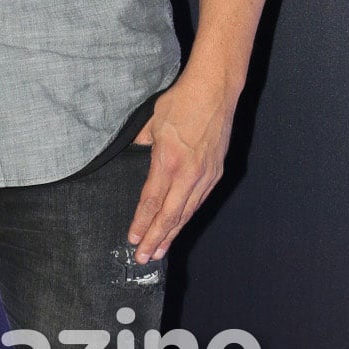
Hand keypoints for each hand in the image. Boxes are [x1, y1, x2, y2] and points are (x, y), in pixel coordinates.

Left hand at [125, 68, 235, 263]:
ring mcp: (206, 174)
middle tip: (144, 258)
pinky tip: (179, 225)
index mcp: (168, 161)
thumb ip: (140, 145)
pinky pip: (199, 201)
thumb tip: (132, 158)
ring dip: (173, 233)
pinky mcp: (216, 171)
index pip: (151, 202)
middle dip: (156, 239)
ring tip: (161, 250)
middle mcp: (189, 173)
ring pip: (187, 212)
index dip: (141, 224)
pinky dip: (188, 217)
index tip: (133, 240)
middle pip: (170, 215)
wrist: (216, 89)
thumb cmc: (181, 101)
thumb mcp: (151, 121)